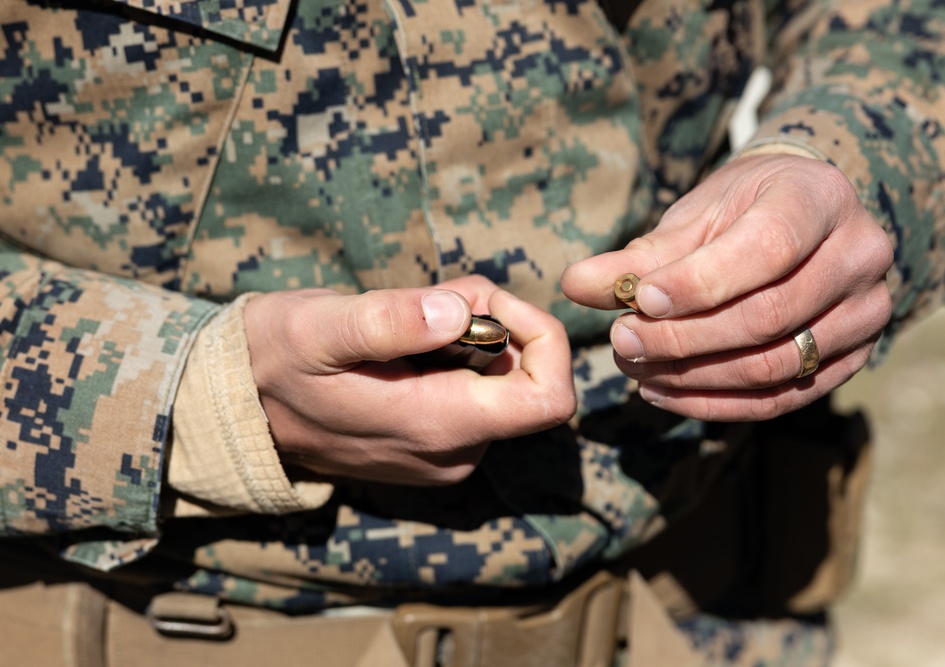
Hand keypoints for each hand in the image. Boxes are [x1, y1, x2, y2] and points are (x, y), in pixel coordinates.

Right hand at [243, 275, 575, 484]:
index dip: (542, 337)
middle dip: (494, 322)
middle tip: (429, 298)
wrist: (238, 406)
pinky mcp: (436, 446)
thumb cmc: (275, 357)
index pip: (549, 398)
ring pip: (500, 379)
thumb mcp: (320, 328)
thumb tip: (462, 313)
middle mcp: (455, 452)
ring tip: (406, 318)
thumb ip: (390, 322)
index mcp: (437, 425)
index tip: (488, 302)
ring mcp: (446, 454)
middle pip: (525, 377)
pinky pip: (475, 392)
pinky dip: (456, 355)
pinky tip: (404, 344)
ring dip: (471, 334)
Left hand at [561, 153, 892, 421]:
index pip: (766, 249)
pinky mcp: (853, 361)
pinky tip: (663, 393)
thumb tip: (574, 286)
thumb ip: (639, 255)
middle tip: (621, 343)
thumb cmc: (740, 210)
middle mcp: (860, 255)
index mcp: (820, 198)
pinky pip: (780, 400)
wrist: (800, 219)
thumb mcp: (692, 217)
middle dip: (684, 338)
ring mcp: (865, 313)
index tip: (637, 301)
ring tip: (635, 368)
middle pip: (768, 317)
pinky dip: (714, 403)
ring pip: (774, 366)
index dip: (698, 283)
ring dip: (693, 376)